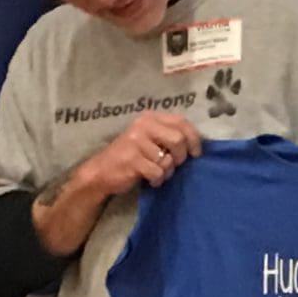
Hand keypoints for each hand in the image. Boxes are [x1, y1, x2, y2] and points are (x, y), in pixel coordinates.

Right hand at [82, 112, 202, 196]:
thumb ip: (168, 135)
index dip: (193, 138)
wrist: (102, 171)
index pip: (181, 121)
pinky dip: (157, 180)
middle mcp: (142, 125)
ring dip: (167, 172)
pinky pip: (158, 172)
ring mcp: (136, 141)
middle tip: (174, 164)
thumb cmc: (131, 156)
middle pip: (178, 139)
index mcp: (149, 117)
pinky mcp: (132, 160)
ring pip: (168, 160)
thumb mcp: (148, 138)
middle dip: (180, 156)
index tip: (196, 153)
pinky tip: (149, 179)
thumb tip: (196, 144)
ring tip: (157, 173)